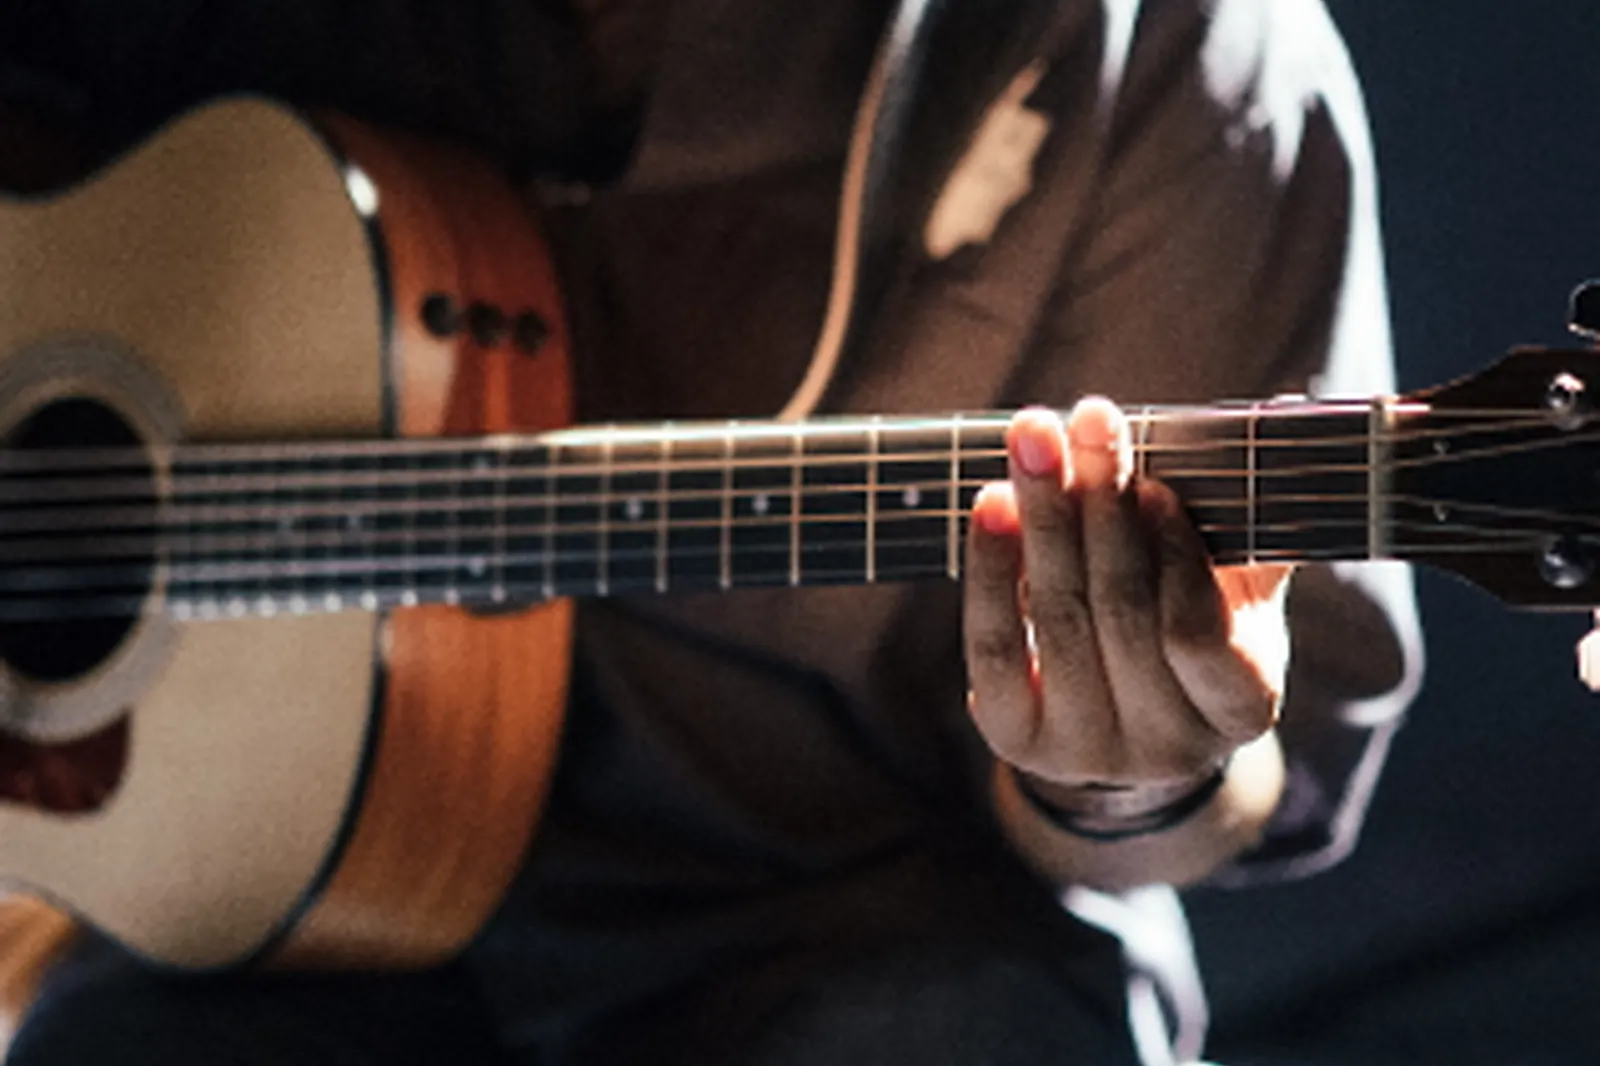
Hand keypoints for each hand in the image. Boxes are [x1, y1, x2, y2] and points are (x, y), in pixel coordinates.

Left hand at [963, 400, 1290, 826]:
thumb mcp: (1236, 585)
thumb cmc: (1191, 625)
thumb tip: (1287, 410)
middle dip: (1101, 506)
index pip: (1202, 634)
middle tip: (1089, 419)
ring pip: (1058, 620)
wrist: (1120, 715)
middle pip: (1122, 613)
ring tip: (1034, 437)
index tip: (1154, 484)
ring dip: (1044, 517)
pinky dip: (991, 567)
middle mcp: (1168, 747)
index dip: (1176, 557)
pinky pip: (994, 643)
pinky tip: (992, 502)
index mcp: (1243, 710)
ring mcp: (1086, 751)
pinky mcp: (1015, 737)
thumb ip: (1254, 517)